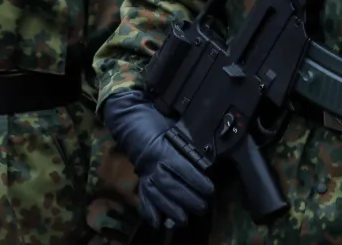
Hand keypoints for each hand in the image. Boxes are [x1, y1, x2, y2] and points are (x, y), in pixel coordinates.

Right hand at [102, 90, 213, 228]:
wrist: (131, 118)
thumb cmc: (158, 120)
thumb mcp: (177, 128)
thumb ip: (190, 144)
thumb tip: (207, 159)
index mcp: (163, 149)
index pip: (183, 169)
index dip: (196, 181)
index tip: (209, 190)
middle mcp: (152, 164)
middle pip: (170, 186)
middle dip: (187, 199)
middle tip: (202, 208)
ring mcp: (144, 173)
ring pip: (157, 195)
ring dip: (171, 210)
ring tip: (183, 220)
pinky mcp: (139, 178)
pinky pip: (143, 196)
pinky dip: (150, 211)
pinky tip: (157, 223)